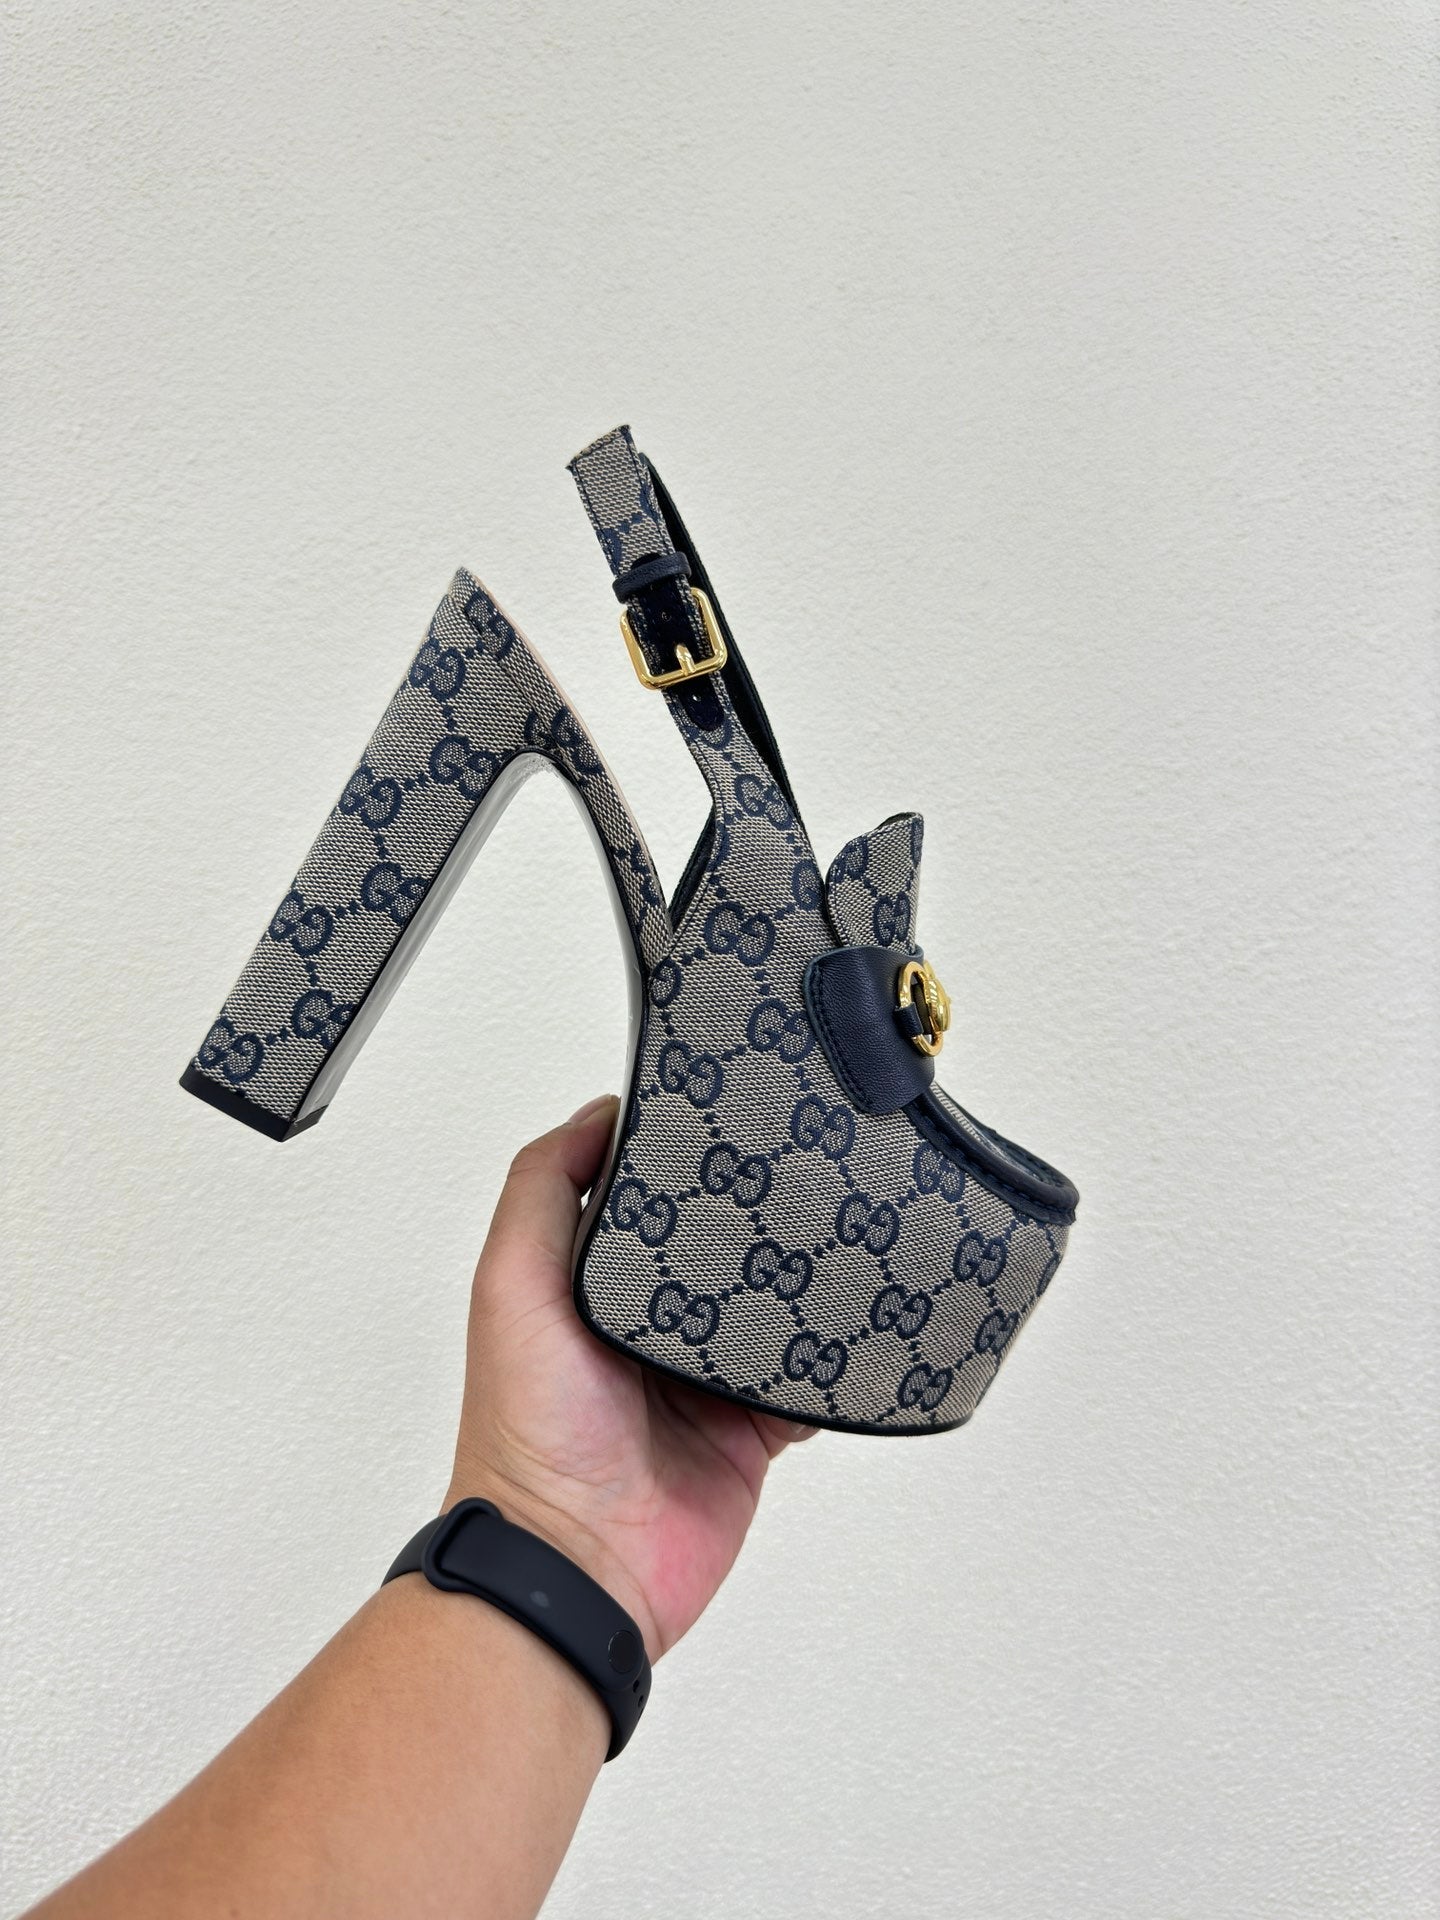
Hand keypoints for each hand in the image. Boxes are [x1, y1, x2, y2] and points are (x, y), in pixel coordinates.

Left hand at [445, 1095, 815, 1658]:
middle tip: (802, 1164)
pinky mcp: (751, 1431)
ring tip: (840, 1230)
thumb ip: (542, 1192)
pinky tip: (851, 1322)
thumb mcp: (509, 1287)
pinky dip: (831, 1360)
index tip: (721, 1109)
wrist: (579, 1569)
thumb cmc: (526, 1438)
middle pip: (719, 1248)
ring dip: (800, 1281)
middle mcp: (648, 1325)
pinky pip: (808, 1383)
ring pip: (772, 1308)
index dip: (678, 1155)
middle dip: (754, 1215)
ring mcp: (704, 1378)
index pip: (643, 1195)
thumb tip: (596, 1112)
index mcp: (589, 1284)